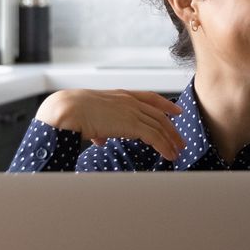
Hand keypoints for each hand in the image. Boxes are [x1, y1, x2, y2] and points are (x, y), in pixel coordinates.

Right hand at [40, 89, 186, 162]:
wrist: (69, 109)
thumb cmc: (73, 112)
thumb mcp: (91, 116)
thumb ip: (100, 128)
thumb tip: (100, 139)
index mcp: (121, 95)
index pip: (150, 98)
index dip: (165, 105)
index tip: (176, 111)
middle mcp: (130, 101)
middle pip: (159, 115)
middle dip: (172, 129)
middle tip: (180, 140)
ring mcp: (132, 112)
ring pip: (160, 126)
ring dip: (171, 140)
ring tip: (177, 152)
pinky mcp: (132, 124)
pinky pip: (154, 136)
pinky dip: (164, 146)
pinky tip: (168, 154)